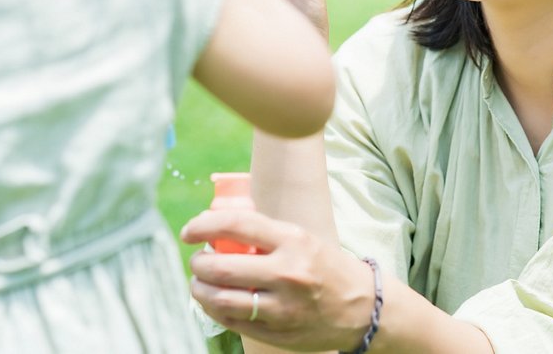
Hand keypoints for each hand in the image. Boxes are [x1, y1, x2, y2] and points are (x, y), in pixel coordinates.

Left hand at [182, 208, 373, 351]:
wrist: (362, 307)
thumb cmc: (325, 266)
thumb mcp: (302, 238)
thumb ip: (263, 233)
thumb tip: (216, 220)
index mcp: (293, 240)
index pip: (237, 225)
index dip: (204, 225)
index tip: (190, 231)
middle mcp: (287, 273)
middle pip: (221, 267)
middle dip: (198, 262)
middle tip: (197, 259)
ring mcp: (281, 308)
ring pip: (220, 299)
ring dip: (199, 288)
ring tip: (200, 282)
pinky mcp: (276, 333)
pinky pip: (231, 321)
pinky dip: (214, 309)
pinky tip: (214, 301)